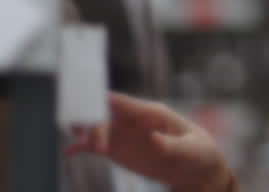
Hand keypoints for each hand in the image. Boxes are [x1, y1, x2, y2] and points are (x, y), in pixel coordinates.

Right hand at [67, 92, 233, 191]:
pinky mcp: (119, 150)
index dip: (100, 99)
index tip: (84, 104)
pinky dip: (82, 147)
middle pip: (103, 113)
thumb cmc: (198, 153)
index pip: (122, 101)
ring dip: (84, 133)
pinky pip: (96, 146)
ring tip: (80, 144)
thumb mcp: (191, 150)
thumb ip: (172, 145)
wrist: (196, 170)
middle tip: (93, 142)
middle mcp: (133, 120)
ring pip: (96, 128)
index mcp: (152, 112)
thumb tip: (154, 140)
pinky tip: (69, 152)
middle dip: (91, 122)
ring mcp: (124, 135)